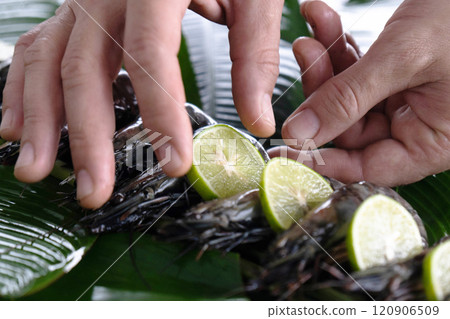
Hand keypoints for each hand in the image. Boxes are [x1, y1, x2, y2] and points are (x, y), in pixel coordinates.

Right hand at [0, 0, 282, 207]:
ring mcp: (81, 2)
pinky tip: (14, 126)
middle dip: (89, 138)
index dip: (160, 112)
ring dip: (41, 121)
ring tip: (35, 171)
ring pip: (48, 62)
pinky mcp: (73, 12)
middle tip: (94, 192)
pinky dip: (22, 89)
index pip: (150, 55)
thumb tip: (258, 121)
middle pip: (86, 69)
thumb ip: (254, 55)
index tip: (174, 162)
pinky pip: (36, 49)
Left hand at [270, 0, 449, 185]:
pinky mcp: (396, 79)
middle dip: (321, 91)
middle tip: (305, 53)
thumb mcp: (403, 58)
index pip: (367, 167)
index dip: (324, 160)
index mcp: (432, 142)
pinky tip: (326, 23)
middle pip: (349, 128)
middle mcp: (418, 128)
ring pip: (347, 99)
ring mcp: (406, 103)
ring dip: (327, 64)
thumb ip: (348, 99)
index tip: (285, 150)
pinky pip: (358, 75)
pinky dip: (341, 50)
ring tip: (312, 32)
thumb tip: (299, 134)